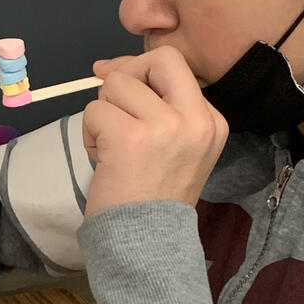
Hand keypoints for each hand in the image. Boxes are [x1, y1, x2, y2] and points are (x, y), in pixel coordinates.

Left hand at [82, 46, 227, 218]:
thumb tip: (105, 67)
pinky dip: (90, 135)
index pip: (177, 68)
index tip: (123, 95)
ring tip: (113, 150)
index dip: (143, 74)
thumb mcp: (172, 147)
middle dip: (128, 76)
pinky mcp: (131, 137)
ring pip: (117, 85)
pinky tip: (104, 161)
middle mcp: (197, 119)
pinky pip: (95, 111)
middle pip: (159, 58)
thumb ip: (152, 104)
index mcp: (213, 121)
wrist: (147, 245)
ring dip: (104, 115)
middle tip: (117, 111)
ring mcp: (167, 126)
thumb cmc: (155, 199)